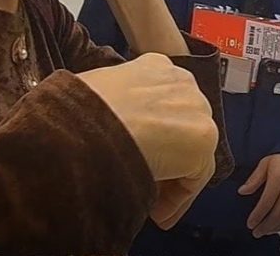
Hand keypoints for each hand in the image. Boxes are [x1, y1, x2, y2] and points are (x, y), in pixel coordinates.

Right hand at [78, 53, 217, 228]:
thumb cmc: (75, 112)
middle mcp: (182, 80)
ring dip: (172, 178)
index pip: (165, 104)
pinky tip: (159, 212)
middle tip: (147, 182)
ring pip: (192, 151)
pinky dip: (180, 197)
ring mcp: (196, 107)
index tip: (138, 155)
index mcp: (155, 66)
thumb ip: (115, 105)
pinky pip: (196, 176)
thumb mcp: (96, 94)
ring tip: (151, 202)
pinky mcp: (203, 137)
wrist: (84, 126)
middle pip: (182, 127)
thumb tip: (113, 130)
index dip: (154, 135)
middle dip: (167, 155)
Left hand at [238, 154, 279, 237]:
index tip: (250, 223)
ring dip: (275, 228)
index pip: (266, 203)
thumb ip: (254, 179)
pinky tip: (279, 226)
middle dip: (265, 227)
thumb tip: (242, 191)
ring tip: (266, 231)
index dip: (257, 216)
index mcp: (279, 178)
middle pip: (277, 214)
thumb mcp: (265, 164)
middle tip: (257, 232)